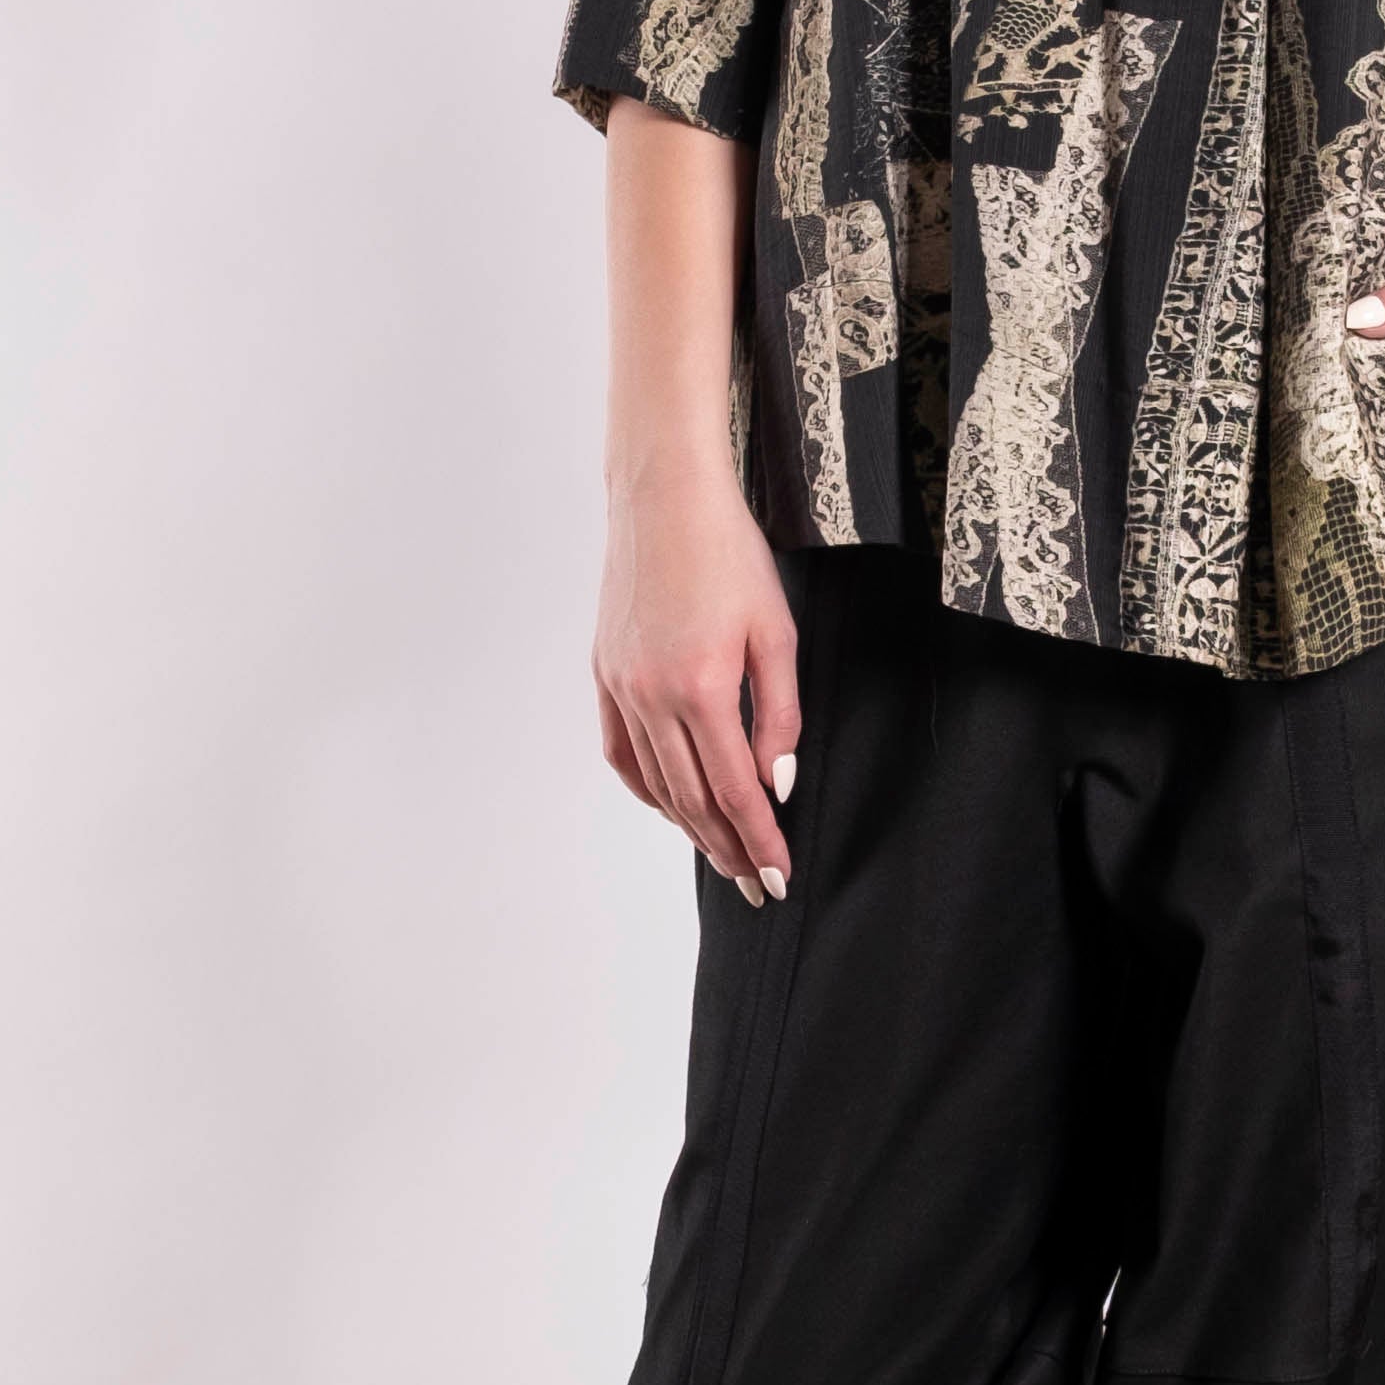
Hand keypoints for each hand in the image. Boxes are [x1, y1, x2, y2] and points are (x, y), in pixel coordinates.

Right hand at [594, 451, 798, 902]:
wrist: (664, 499)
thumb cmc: (731, 555)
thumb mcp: (776, 632)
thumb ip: (779, 713)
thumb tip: (776, 783)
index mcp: (702, 687)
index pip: (733, 790)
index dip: (758, 839)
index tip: (777, 876)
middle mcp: (653, 696)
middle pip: (692, 798)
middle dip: (727, 848)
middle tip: (755, 885)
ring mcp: (621, 686)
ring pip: (656, 781)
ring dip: (689, 827)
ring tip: (720, 856)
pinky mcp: (604, 673)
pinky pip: (622, 751)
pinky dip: (647, 787)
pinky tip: (670, 805)